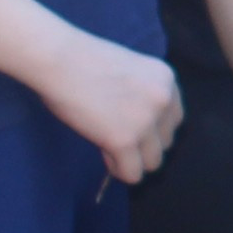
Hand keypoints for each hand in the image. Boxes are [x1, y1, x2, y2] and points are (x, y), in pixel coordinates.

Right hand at [39, 33, 181, 183]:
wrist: (59, 59)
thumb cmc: (82, 62)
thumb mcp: (129, 71)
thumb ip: (143, 96)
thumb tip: (144, 132)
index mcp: (166, 79)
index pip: (174, 120)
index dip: (152, 129)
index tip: (131, 129)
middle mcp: (164, 99)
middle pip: (166, 142)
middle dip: (143, 145)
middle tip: (116, 138)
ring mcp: (146, 121)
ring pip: (153, 162)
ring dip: (133, 160)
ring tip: (109, 148)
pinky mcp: (125, 140)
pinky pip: (132, 174)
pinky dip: (119, 170)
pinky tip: (104, 155)